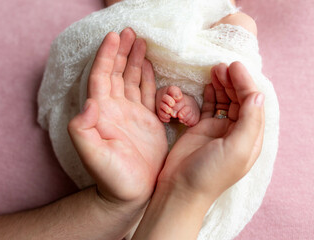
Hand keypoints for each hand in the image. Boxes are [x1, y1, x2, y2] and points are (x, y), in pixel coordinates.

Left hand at [68, 28, 167, 204]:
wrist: (131, 194)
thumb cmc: (112, 178)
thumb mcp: (93, 156)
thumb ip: (83, 130)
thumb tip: (90, 102)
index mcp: (101, 113)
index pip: (101, 77)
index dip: (106, 56)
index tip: (114, 37)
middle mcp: (114, 109)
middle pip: (115, 73)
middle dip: (121, 52)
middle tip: (130, 32)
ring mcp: (131, 114)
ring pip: (130, 80)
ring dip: (134, 60)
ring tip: (140, 41)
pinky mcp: (147, 120)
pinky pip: (145, 93)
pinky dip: (147, 77)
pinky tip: (149, 65)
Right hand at [159, 62, 264, 203]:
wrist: (180, 188)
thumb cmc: (210, 173)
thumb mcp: (236, 149)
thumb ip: (250, 121)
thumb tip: (258, 94)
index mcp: (250, 138)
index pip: (253, 104)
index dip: (245, 84)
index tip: (235, 66)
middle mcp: (236, 132)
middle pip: (240, 100)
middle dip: (233, 81)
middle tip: (222, 65)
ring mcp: (218, 130)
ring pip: (225, 101)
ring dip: (222, 85)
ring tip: (215, 69)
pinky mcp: (201, 129)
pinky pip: (210, 107)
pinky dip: (211, 94)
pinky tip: (209, 83)